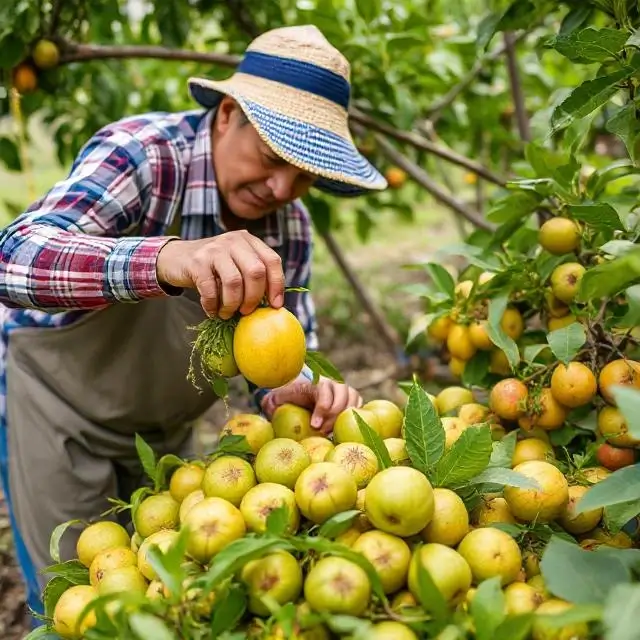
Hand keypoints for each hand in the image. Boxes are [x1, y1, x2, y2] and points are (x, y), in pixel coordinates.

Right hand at [156, 230, 284, 318]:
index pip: (272, 261)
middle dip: (254, 298)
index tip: (275, 306)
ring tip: (227, 313)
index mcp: (249, 241)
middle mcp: (234, 240)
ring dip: (232, 304)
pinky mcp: (197, 261)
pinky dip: (213, 305)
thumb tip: (273, 304)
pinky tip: (212, 311)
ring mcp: (214, 249)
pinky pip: (210, 289)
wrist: (176, 258)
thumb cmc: (213, 268)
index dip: (277, 285)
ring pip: (234, 282)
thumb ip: (253, 276)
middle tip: (246, 312)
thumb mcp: (236, 264)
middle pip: (256, 272)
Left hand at [261, 376, 362, 434]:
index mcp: (315, 380)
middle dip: (333, 417)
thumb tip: (270, 407)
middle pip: (342, 397)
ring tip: (330, 432)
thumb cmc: (287, 396)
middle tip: (322, 432)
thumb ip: (275, 401)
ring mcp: (343, 390)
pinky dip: (354, 416)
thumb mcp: (278, 397)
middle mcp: (332, 383)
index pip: (325, 390)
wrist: (297, 391)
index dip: (323, 408)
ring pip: (353, 400)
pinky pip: (359, 405)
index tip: (315, 425)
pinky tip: (342, 428)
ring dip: (344, 418)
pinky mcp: (350, 399)